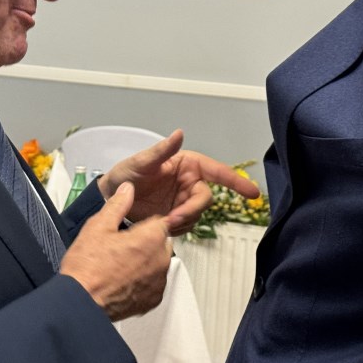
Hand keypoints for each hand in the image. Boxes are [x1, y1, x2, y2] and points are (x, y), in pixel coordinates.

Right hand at [60, 182, 171, 321]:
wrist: (81, 303)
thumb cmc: (88, 266)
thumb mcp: (98, 226)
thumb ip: (118, 204)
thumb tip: (128, 189)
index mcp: (151, 238)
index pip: (160, 221)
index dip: (143, 224)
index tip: (131, 229)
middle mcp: (161, 260)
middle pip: (161, 242)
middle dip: (147, 242)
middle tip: (121, 247)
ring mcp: (158, 282)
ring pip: (159, 263)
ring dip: (146, 261)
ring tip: (120, 264)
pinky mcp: (153, 300)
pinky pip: (154, 283)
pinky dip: (144, 281)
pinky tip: (124, 279)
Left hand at [99, 130, 261, 235]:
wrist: (110, 197)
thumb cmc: (125, 174)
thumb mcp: (141, 161)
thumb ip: (162, 150)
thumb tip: (179, 133)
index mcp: (187, 164)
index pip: (217, 171)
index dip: (236, 181)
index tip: (252, 193)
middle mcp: (189, 181)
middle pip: (205, 198)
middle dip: (191, 209)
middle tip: (172, 217)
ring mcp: (183, 200)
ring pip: (197, 214)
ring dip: (183, 220)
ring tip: (161, 220)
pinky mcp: (176, 216)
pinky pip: (187, 225)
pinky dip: (177, 228)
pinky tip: (162, 225)